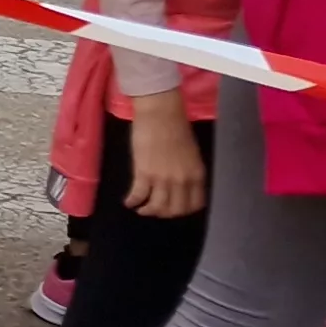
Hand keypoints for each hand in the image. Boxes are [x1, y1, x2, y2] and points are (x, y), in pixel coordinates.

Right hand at [126, 97, 207, 218]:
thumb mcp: (191, 153)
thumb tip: (181, 183)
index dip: (184, 210)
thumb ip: (188, 171)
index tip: (174, 208)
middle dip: (164, 213)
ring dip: (148, 211)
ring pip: (157, 207)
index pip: (195, 204)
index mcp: (196, 174)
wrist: (160, 113)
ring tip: (141, 209)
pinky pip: (138, 195)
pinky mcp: (144, 173)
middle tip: (156, 210)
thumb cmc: (176, 127)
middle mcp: (182, 180)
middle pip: (175, 210)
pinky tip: (128, 202)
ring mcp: (163, 178)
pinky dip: (132, 201)